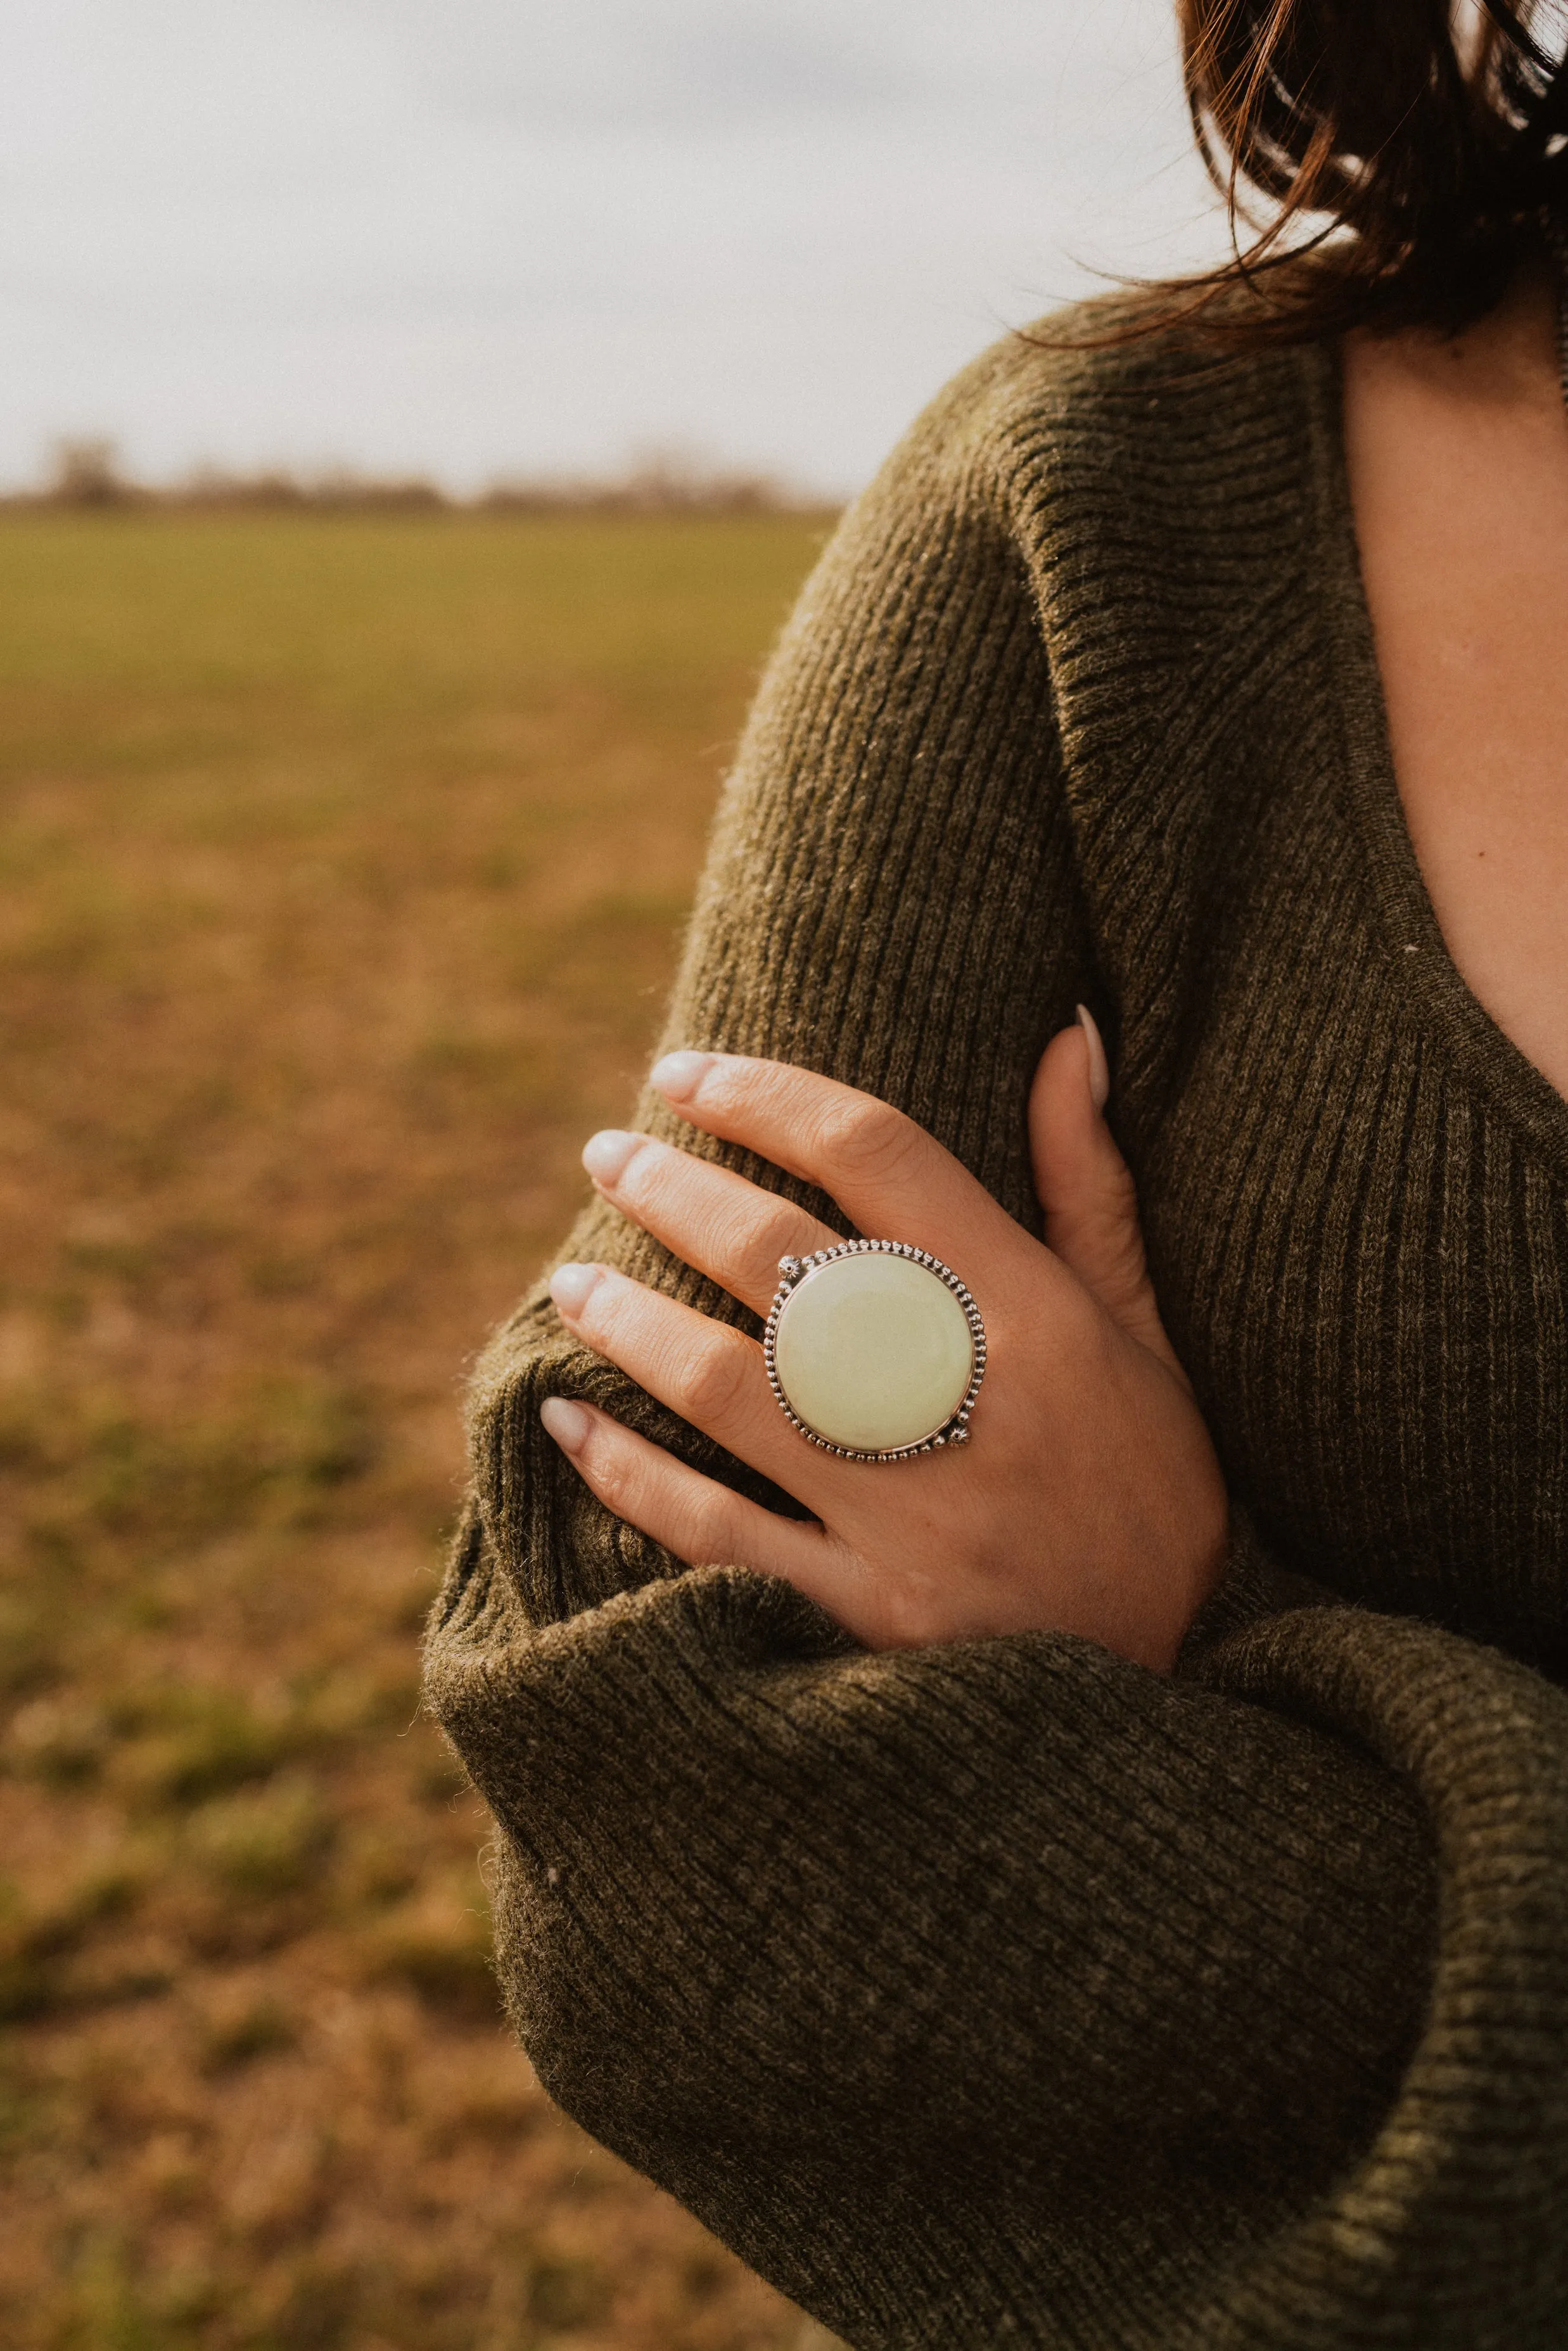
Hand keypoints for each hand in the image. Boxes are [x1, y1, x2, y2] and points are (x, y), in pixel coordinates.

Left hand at [541, 1017, 1227, 1671]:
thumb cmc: (1155, 1491)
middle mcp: (967, 1400)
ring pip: (733, 1386)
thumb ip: (1092, 1189)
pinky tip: (570, 1424)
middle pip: (782, 1256)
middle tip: (605, 1153)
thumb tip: (1064, 1033)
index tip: (686, 1071)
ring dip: (634, 1323)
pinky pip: (720, 1536)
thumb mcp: (1149, 1336)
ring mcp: (912, 1515)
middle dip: (673, 1190)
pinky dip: (633, 1476)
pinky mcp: (870, 1616)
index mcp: (1036, 1316)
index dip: (768, 1095)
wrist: (1193, 1687)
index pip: (879, 1156)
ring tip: (572, 1280)